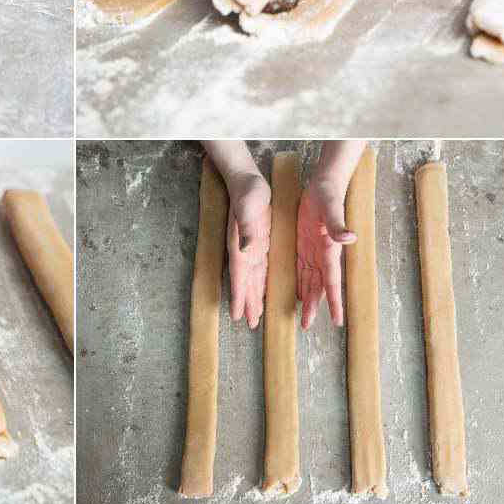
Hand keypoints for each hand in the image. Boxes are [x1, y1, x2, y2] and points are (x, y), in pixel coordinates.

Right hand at [225, 171, 270, 329]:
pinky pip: (261, 267)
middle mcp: (244, 249)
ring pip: (253, 277)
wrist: (247, 179)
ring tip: (256, 315)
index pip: (239, 275)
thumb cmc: (247, 192)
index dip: (238, 296)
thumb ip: (246, 228)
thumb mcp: (248, 208)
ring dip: (254, 296)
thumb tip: (245, 250)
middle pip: (245, 281)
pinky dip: (262, 282)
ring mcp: (251, 246)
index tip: (237, 315)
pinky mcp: (259, 241)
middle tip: (250, 324)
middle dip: (247, 302)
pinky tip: (265, 292)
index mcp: (240, 244)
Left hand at [296, 175, 354, 329]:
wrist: (324, 184)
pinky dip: (302, 283)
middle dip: (315, 306)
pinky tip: (299, 294)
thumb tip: (350, 238)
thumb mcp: (331, 208)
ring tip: (304, 317)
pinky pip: (303, 268)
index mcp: (329, 249)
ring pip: (311, 280)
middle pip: (319, 286)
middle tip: (307, 326)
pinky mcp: (305, 244)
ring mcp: (314, 250)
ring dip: (308, 298)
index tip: (337, 320)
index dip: (334, 300)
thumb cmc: (328, 195)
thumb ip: (337, 224)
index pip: (332, 280)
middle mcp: (323, 254)